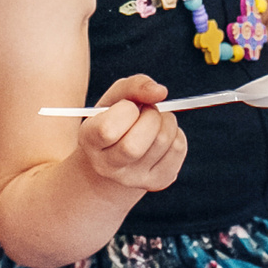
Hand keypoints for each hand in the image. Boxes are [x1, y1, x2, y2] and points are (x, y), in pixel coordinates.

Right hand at [72, 74, 187, 195]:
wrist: (118, 158)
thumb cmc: (115, 120)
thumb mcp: (115, 98)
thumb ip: (133, 86)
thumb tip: (160, 92)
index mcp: (89, 142)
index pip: (107, 130)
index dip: (125, 110)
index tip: (128, 106)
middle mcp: (107, 167)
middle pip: (134, 146)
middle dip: (150, 116)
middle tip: (147, 110)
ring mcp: (133, 179)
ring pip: (163, 141)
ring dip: (166, 119)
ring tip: (155, 120)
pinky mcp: (158, 181)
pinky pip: (178, 148)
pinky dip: (176, 133)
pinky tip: (162, 135)